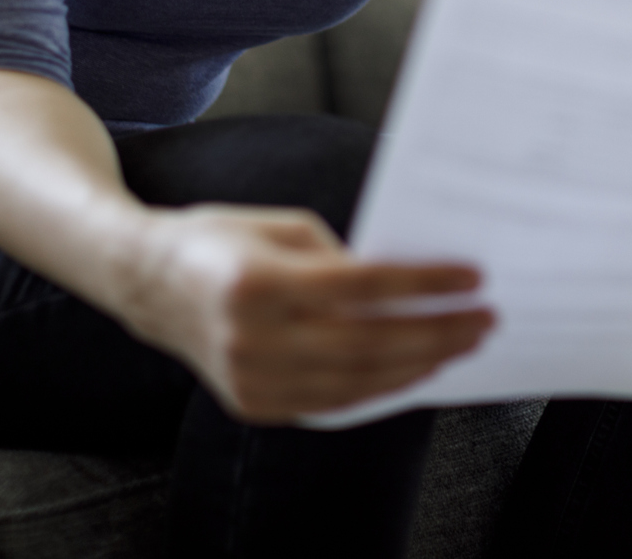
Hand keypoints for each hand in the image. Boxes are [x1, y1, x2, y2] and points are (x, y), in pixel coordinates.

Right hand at [117, 203, 493, 422]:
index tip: (471, 278)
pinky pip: (330, 403)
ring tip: (460, 345)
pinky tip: (415, 369)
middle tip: (484, 320)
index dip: (422, 283)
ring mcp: (249, 378)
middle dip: (436, 332)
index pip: (360, 287)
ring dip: (417, 365)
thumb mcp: (284, 227)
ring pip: (354, 382)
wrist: (148, 283)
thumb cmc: (222, 240)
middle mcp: (252, 336)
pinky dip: (379, 389)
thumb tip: (406, 288)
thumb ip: (342, 260)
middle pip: (367, 342)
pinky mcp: (251, 403)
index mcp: (258, 281)